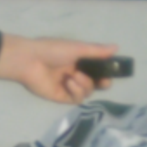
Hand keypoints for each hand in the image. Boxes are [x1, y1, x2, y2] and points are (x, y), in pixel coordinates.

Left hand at [0, 34, 118, 103]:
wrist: (30, 60)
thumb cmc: (52, 50)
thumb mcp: (77, 48)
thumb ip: (97, 51)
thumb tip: (117, 47)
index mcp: (79, 61)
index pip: (98, 70)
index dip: (107, 73)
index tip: (112, 72)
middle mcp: (76, 74)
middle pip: (96, 84)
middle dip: (102, 83)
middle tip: (103, 81)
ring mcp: (68, 87)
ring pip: (87, 92)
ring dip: (85, 84)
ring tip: (73, 76)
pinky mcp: (61, 97)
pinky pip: (76, 99)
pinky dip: (76, 91)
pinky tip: (69, 82)